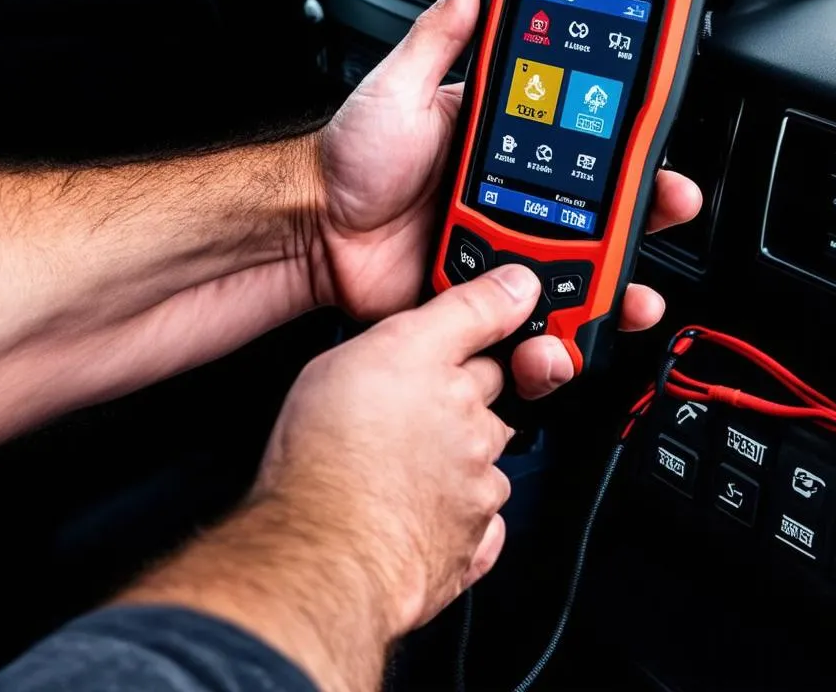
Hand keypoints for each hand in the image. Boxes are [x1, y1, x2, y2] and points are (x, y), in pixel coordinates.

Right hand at [119, 266, 540, 691]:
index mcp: (441, 373)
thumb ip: (445, 317)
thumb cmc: (324, 455)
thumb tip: (513, 285)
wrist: (322, 550)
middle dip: (468, 400)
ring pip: (487, 465)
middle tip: (418, 411)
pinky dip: (463, 519)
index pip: (486, 331)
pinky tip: (424, 512)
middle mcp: (470, 427)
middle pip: (490, 401)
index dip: (487, 325)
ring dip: (463, 463)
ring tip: (405, 470)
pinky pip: (483, 527)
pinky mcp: (470, 544)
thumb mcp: (367, 348)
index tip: (504, 310)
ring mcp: (474, 489)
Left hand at [314, 0, 701, 395]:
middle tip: (672, 204)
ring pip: (573, 268)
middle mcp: (511, 198)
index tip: (659, 146)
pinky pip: (527, 315)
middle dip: (644, 212)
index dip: (626, 145)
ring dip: (614, 280)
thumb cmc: (350, 161)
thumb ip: (436, 40)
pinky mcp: (480, 297)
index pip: (580, 141)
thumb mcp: (395, 89)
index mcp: (503, 146)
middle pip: (594, 209)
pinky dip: (555, 330)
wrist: (313, 234)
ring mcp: (499, 250)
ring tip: (634, 289)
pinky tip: (569, 332)